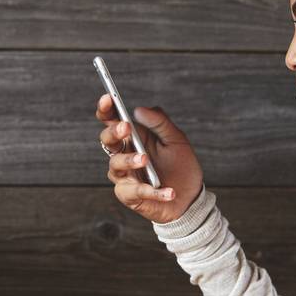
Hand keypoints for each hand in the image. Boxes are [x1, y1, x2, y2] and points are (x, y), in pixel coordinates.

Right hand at [96, 94, 202, 222]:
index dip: (105, 110)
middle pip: (107, 141)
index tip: (108, 98)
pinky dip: (153, 191)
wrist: (189, 197)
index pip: (112, 121)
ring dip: (130, 160)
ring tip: (146, 159)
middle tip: (126, 128)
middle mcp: (123, 155)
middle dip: (113, 133)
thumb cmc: (180, 166)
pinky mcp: (130, 195)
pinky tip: (169, 191)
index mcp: (132, 138)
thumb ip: (160, 122)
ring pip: (116, 165)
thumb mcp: (176, 139)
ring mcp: (124, 175)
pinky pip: (135, 191)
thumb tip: (139, 110)